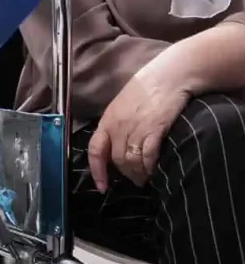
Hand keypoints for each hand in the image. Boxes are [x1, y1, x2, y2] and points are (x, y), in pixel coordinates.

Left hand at [88, 69, 190, 191]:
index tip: (101, 187)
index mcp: (107, 120)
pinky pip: (148, 156)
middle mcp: (118, 126)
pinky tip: (155, 170)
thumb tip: (117, 144)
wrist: (168, 77)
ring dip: (138, 174)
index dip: (96, 170)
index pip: (95, 149)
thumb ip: (117, 124)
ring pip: (131, 161)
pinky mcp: (154, 130)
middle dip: (125, 174)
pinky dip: (151, 167)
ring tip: (145, 178)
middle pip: (116, 159)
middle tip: (135, 180)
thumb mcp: (122, 105)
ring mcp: (135, 128)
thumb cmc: (146, 88)